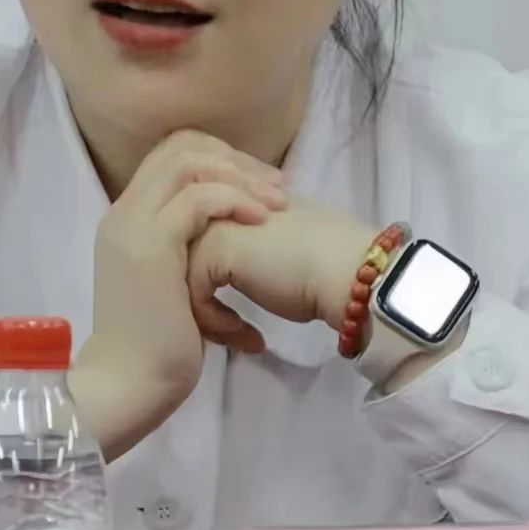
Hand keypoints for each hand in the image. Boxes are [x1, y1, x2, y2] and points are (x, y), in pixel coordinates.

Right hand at [69, 130, 287, 458]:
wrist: (128, 385)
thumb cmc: (157, 347)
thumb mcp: (175, 287)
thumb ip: (192, 256)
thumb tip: (238, 242)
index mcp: (129, 218)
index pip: (171, 154)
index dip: (220, 159)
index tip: (260, 186)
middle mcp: (125, 212)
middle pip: (180, 146)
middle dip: (234, 159)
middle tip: (276, 187)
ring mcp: (134, 225)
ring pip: (188, 162)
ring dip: (240, 177)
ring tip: (277, 202)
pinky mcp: (151, 246)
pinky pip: (197, 199)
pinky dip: (234, 201)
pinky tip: (262, 221)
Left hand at [188, 201, 378, 352]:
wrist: (350, 272)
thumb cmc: (324, 265)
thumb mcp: (274, 248)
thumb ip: (246, 246)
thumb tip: (229, 269)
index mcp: (232, 195)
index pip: (192, 238)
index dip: (208, 282)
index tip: (230, 319)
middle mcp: (217, 202)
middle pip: (179, 254)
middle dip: (196, 297)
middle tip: (223, 329)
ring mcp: (213, 221)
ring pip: (178, 272)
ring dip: (202, 311)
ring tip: (231, 335)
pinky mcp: (214, 247)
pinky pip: (191, 289)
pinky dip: (212, 318)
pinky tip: (244, 334)